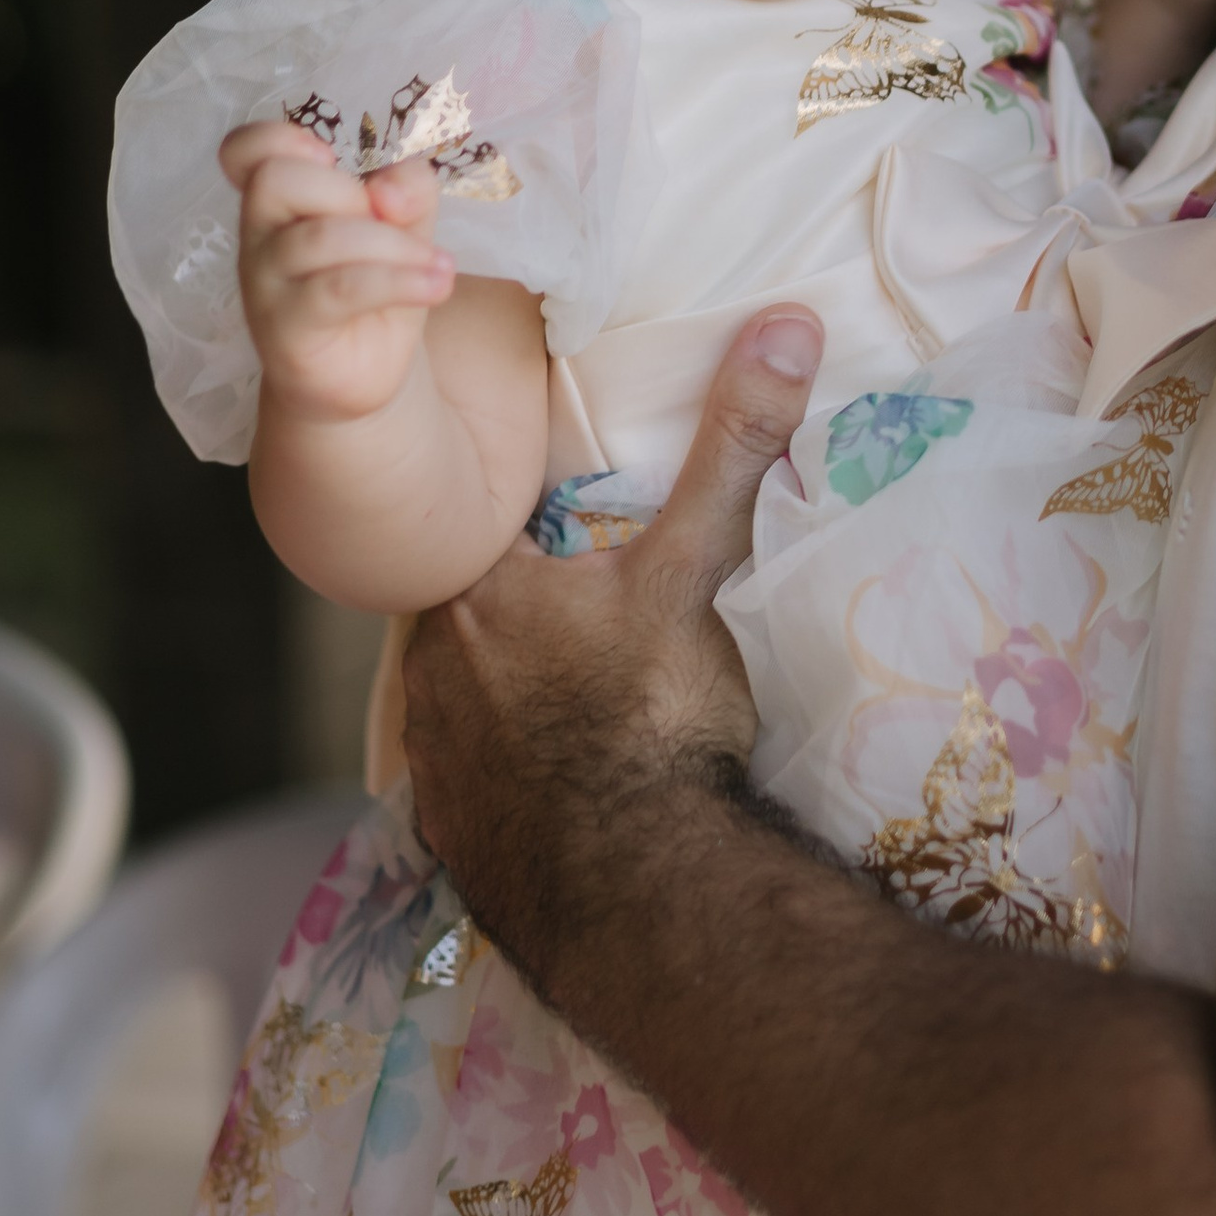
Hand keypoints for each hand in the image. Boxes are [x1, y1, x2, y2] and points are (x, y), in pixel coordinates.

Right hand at [220, 119, 452, 424]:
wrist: (362, 375)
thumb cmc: (375, 287)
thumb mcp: (403, 225)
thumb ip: (406, 186)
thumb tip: (387, 188)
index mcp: (280, 200)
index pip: (242, 151)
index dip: (274, 138)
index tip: (328, 156)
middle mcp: (259, 235)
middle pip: (278, 178)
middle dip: (351, 192)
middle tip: (391, 225)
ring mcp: (264, 284)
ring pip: (320, 237)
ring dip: (393, 245)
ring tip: (437, 266)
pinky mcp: (285, 329)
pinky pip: (339, 288)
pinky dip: (399, 280)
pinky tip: (435, 285)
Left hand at [400, 305, 823, 980]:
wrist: (639, 892)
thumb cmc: (654, 716)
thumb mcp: (696, 569)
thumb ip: (733, 446)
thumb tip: (786, 322)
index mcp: (473, 591)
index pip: (473, 526)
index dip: (518, 525)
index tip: (564, 530)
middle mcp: (429, 669)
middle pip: (463, 610)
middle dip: (514, 606)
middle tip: (584, 610)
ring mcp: (433, 761)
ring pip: (456, 696)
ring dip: (503, 690)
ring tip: (577, 695)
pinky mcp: (451, 839)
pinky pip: (469, 784)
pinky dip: (505, 774)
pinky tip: (558, 781)